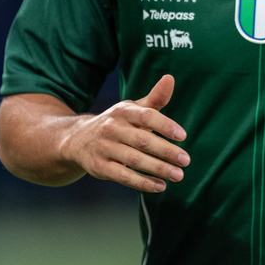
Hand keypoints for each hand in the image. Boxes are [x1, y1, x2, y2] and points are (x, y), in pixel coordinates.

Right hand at [61, 74, 189, 192]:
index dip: (165, 125)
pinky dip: (143, 182)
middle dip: (166, 151)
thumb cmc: (117, 122)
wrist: (78, 139)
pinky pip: (123, 176)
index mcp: (123, 111)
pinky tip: (160, 186)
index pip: (147, 115)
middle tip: (186, 160)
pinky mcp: (99, 167)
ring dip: (158, 168)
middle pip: (143, 140)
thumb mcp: (133, 109)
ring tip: (178, 175)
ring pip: (134, 160)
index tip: (183, 136)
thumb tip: (170, 77)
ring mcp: (105, 148)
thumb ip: (154, 99)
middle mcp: (113, 128)